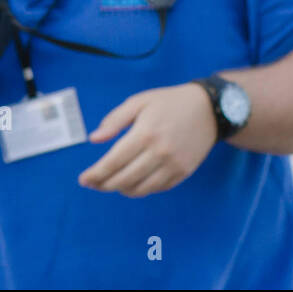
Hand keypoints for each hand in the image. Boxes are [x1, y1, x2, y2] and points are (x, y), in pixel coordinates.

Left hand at [78, 83, 217, 196]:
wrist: (209, 109)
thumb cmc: (169, 102)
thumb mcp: (140, 101)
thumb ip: (115, 120)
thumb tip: (94, 139)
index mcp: (145, 133)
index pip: (113, 162)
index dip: (95, 174)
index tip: (83, 180)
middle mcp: (159, 152)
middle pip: (123, 180)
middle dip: (103, 184)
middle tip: (93, 183)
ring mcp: (173, 165)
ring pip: (139, 189)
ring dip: (121, 190)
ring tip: (112, 183)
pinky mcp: (183, 173)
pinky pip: (156, 189)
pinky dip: (141, 189)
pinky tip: (133, 181)